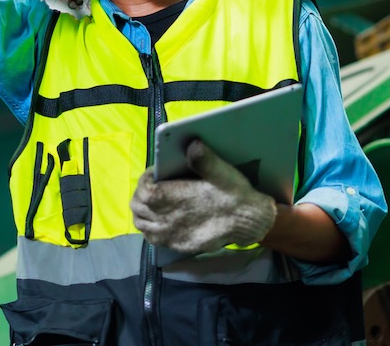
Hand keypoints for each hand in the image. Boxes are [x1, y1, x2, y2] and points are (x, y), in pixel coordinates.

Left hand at [130, 140, 276, 253]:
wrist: (250, 222)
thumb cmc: (235, 195)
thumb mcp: (223, 173)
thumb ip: (205, 160)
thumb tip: (192, 144)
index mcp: (176, 200)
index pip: (145, 191)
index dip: (145, 180)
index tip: (155, 173)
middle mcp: (169, 220)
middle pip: (139, 207)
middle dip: (141, 193)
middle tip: (154, 185)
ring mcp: (172, 235)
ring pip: (142, 224)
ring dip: (143, 210)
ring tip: (154, 200)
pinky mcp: (177, 245)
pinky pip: (152, 238)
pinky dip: (150, 227)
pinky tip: (160, 218)